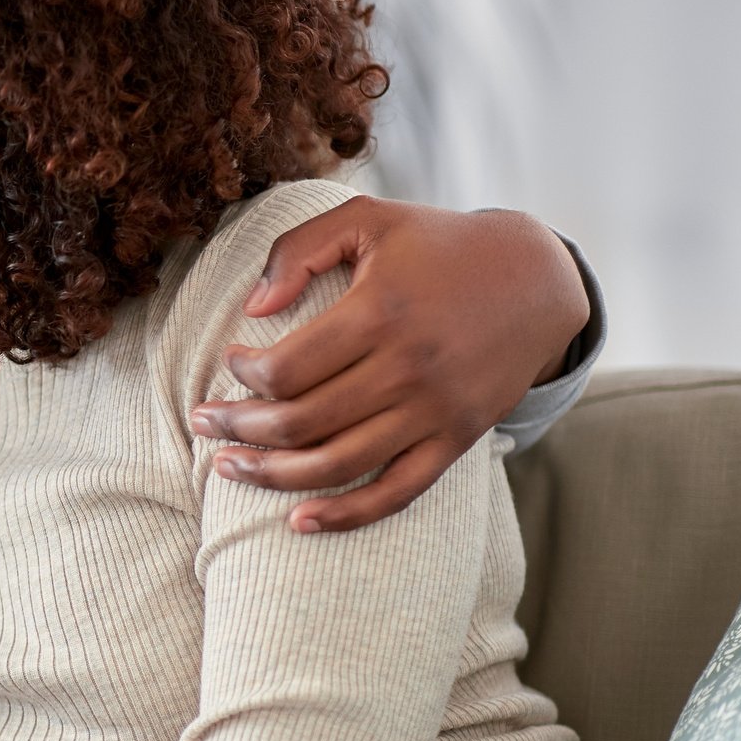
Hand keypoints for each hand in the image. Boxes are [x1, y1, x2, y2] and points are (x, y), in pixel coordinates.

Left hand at [189, 198, 587, 532]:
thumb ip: (299, 250)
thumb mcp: (368, 220)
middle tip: (202, 421)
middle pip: (300, 423)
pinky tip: (298, 520)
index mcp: (379, 312)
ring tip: (228, 468)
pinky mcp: (458, 439)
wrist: (538, 278)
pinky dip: (345, 514)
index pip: (286, 369)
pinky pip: (396, 493)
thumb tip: (253, 308)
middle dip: (237, 429)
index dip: (244, 375)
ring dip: (270, 475)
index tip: (231, 363)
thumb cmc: (438, 244)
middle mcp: (407, 368)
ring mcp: (435, 410)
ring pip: (336, 465)